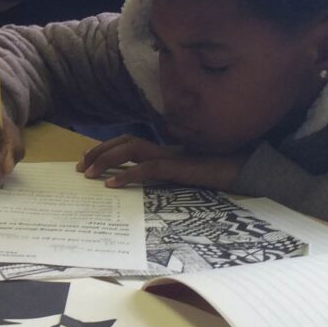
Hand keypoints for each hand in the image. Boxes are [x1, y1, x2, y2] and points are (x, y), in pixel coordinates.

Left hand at [77, 135, 244, 191]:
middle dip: (98, 151)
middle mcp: (165, 149)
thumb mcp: (187, 179)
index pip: (129, 142)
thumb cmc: (220, 176)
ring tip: (89, 174)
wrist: (248, 172)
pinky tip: (112, 184)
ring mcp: (172, 156)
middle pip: (124, 141)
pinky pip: (148, 167)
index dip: (106, 149)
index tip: (87, 162)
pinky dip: (127, 174)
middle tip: (80, 167)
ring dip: (106, 159)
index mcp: (165, 151)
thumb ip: (169, 178)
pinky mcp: (180, 167)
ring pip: (131, 148)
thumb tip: (146, 185)